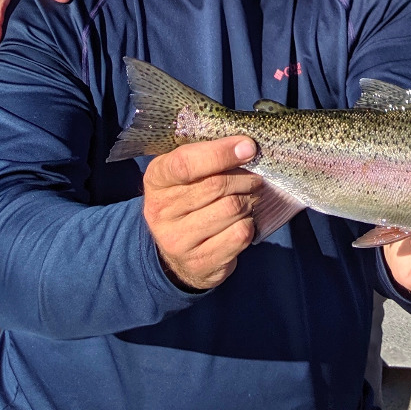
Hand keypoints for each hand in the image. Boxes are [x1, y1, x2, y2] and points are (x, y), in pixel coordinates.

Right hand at [143, 136, 261, 290]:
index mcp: (156, 179)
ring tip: (249, 197)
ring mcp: (178, 241)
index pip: (186, 163)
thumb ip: (208, 155)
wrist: (176, 252)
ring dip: (249, 199)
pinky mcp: (199, 263)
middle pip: (217, 185)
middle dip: (244, 178)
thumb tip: (246, 146)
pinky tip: (243, 219)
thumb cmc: (187, 198)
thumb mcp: (186, 172)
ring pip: (232, 209)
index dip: (221, 153)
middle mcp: (160, 212)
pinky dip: (250, 222)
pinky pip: (240, 234)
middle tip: (254, 177)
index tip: (248, 147)